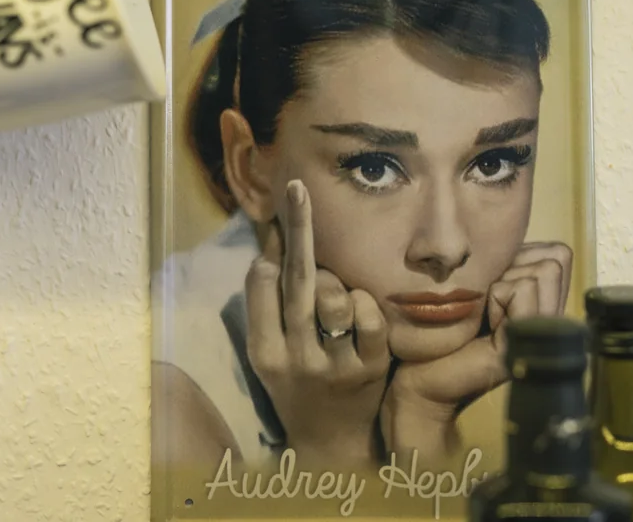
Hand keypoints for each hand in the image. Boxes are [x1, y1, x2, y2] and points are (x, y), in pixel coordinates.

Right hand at [244, 179, 391, 467]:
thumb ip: (270, 301)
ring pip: (335, 296)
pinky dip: (365, 302)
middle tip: (298, 188)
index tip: (279, 214)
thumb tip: (274, 238)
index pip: (261, 285)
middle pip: (297, 282)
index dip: (273, 247)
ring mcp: (335, 365)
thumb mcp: (272, 350)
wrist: (332, 445)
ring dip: (337, 281)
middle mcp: (296, 359)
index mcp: (264, 353)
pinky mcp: (371, 369)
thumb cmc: (299, 384)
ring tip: (336, 291)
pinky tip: (360, 306)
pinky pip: (370, 316)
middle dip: (298, 229)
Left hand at [379, 241, 572, 464]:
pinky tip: (484, 323)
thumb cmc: (448, 324)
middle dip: (514, 267)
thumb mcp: (485, 285)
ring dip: (503, 282)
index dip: (522, 257)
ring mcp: (542, 336)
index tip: (493, 286)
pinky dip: (496, 297)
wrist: (421, 372)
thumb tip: (525, 241)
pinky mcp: (526, 345)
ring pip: (543, 272)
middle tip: (489, 302)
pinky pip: (523, 290)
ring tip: (486, 314)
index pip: (559, 255)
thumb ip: (510, 264)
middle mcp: (551, 320)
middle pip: (555, 260)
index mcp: (545, 304)